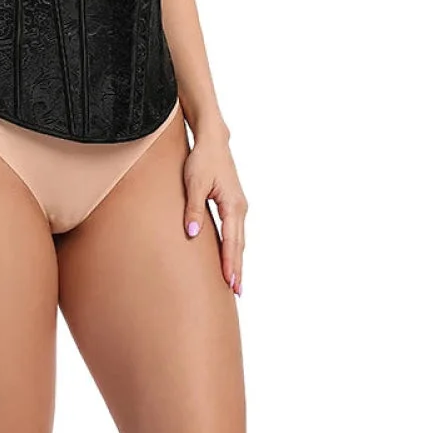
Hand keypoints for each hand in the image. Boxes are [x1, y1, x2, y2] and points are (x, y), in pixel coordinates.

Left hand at [182, 132, 247, 295]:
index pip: (232, 241)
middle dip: (237, 268)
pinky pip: (235, 231)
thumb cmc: (202, 160)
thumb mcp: (194, 182)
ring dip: (236, 259)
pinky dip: (234, 246)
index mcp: (232, 205)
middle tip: (236, 291)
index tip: (231, 283)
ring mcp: (238, 206)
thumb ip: (193, 208)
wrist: (213, 141)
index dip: (230, 263)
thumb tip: (193, 234)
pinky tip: (229, 256)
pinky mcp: (233, 203)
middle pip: (239, 244)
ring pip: (239, 239)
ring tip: (234, 281)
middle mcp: (240, 208)